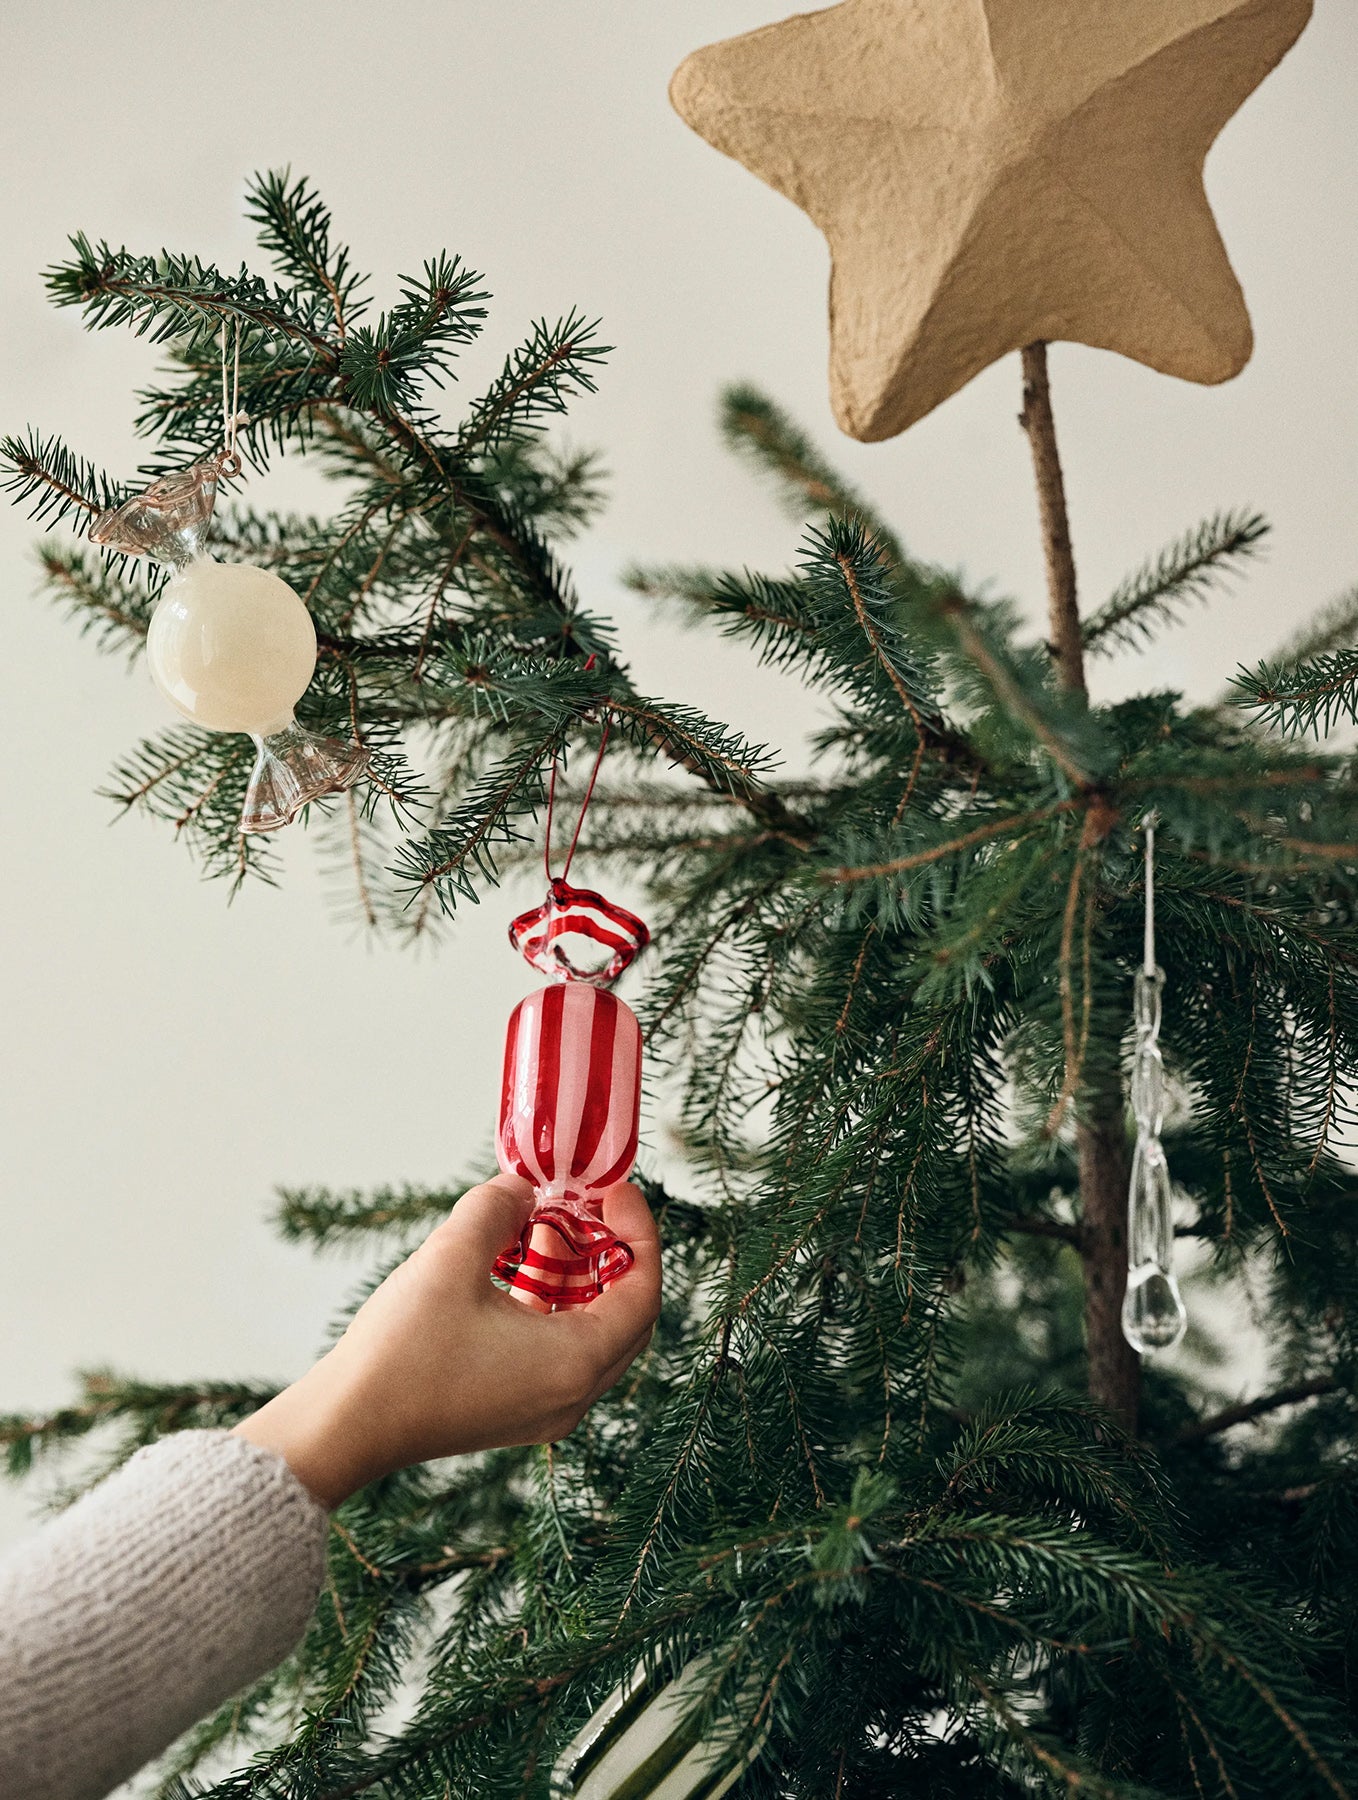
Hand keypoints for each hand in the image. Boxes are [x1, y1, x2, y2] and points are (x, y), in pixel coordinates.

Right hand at [233, 1176, 659, 1507]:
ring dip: (579, 1277)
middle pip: (628, 1315)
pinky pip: (561, 1352)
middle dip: (612, 1252)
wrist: (345, 1427)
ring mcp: (546, 1411)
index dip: (638, 1231)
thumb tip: (523, 1188)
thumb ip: (499, 1208)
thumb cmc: (402, 1349)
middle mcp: (574, 1395)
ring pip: (594, 1333)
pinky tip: (515, 1265)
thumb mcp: (452, 1256)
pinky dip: (553, 1306)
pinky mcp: (516, 1412)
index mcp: (576, 1362)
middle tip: (586, 1204)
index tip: (614, 1188)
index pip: (643, 1291)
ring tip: (545, 1225)